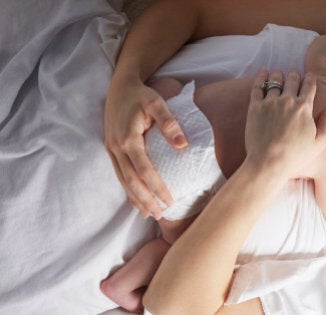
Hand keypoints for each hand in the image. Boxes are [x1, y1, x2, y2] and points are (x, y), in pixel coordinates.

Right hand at [104, 76, 186, 218]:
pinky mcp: (111, 150)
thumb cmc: (141, 94)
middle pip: (131, 181)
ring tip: (148, 215)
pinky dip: (128, 190)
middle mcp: (116, 147)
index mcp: (128, 139)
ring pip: (123, 180)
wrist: (119, 86)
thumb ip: (170, 123)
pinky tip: (136, 201)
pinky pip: (120, 174)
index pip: (145, 169)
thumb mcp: (157, 103)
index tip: (170, 201)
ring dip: (135, 199)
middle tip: (159, 215)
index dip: (157, 187)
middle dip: (145, 200)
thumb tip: (183, 145)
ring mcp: (111, 150)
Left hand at [244, 70, 325, 178]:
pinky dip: (261, 77)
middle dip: (295, 76)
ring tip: (279, 74)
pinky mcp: (255, 107)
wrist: (269, 162)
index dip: (311, 79)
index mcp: (304, 107)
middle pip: (293, 79)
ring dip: (279, 75)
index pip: (309, 85)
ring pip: (275, 80)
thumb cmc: (296, 155)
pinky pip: (258, 86)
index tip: (310, 76)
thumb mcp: (320, 141)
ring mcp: (270, 103)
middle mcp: (287, 101)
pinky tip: (264, 72)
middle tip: (295, 76)